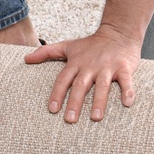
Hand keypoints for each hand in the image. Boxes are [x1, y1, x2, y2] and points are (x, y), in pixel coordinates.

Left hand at [23, 27, 140, 121]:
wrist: (118, 33)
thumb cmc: (91, 44)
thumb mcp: (68, 46)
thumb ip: (46, 52)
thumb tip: (26, 59)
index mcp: (76, 63)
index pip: (63, 79)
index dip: (57, 94)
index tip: (52, 110)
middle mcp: (90, 66)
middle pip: (80, 85)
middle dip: (74, 102)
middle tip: (70, 120)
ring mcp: (107, 67)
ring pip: (102, 86)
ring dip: (99, 102)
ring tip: (95, 118)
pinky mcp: (124, 68)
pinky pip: (126, 81)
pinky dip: (128, 91)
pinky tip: (127, 103)